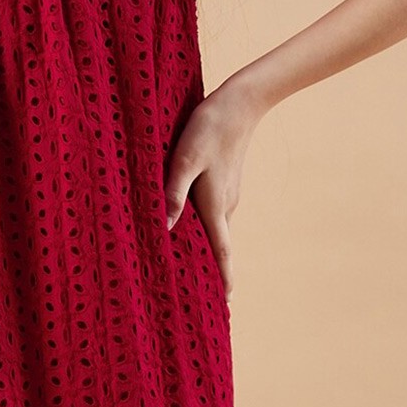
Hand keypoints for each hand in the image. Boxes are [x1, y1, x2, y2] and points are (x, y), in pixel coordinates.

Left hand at [163, 81, 266, 299]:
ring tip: (191, 267)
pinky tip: (189, 226)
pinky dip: (204, 227)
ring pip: (215, 229)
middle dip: (213, 270)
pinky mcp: (224, 183)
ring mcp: (227, 194)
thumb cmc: (208, 129)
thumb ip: (174, 192)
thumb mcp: (185, 159)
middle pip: (219, 245)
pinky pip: (214, 214)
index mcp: (216, 205)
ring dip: (207, 248)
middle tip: (203, 296)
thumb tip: (166, 227)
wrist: (239, 103)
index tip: (226, 303)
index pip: (222, 251)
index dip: (224, 277)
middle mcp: (225, 205)